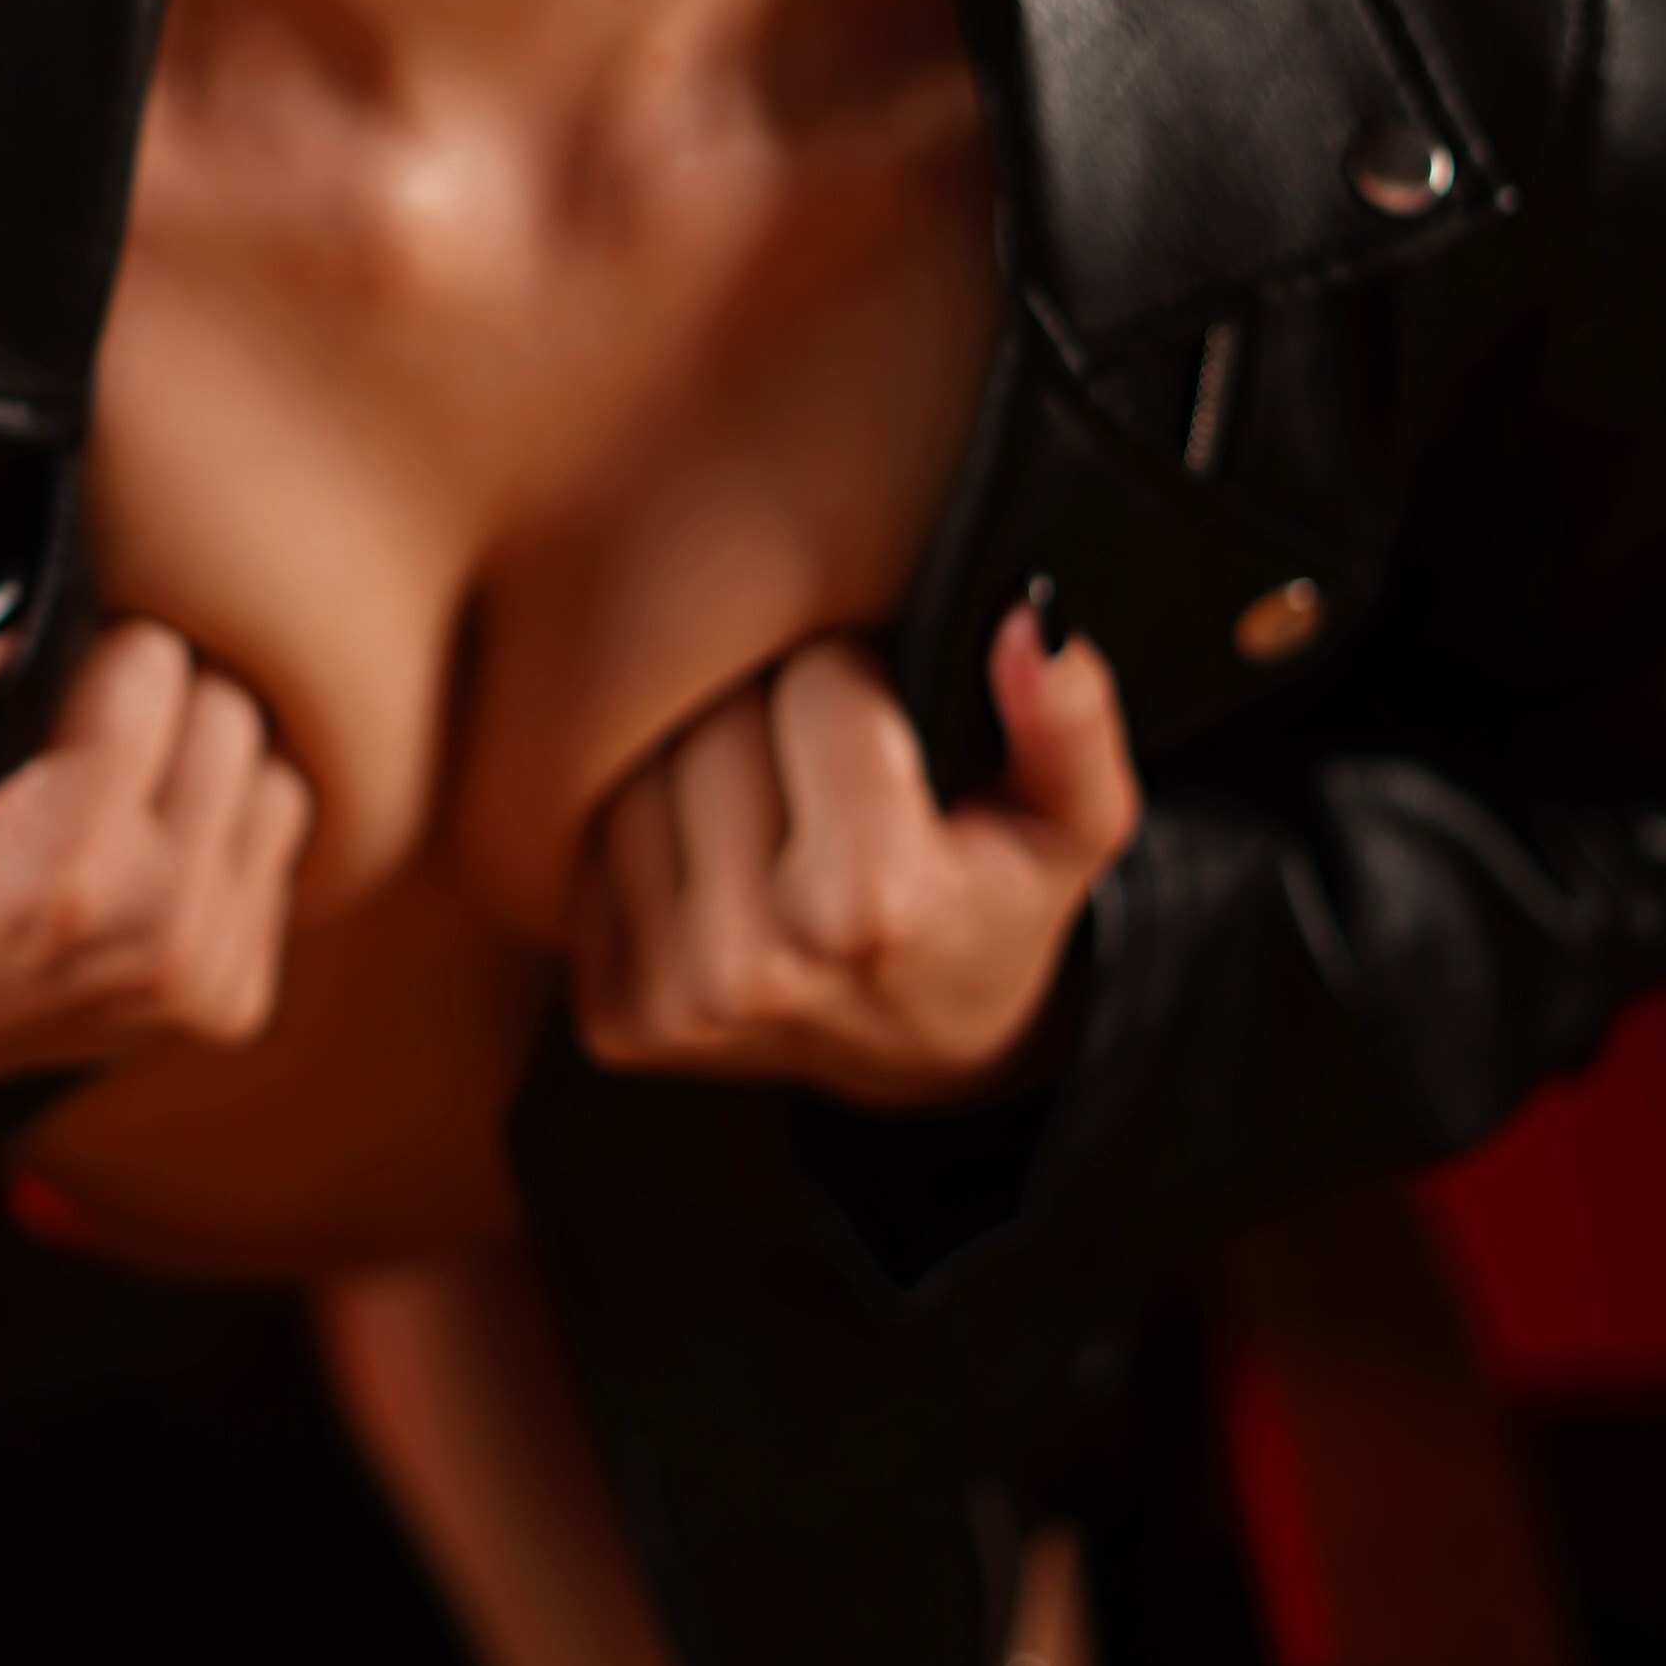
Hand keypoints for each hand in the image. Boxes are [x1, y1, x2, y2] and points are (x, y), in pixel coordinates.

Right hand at [0, 592, 314, 1112]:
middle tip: (66, 753)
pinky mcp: (234, 1002)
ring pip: (270, 775)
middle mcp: (155, 938)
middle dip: (154, 707)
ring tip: (100, 806)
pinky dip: (214, 831)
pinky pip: (274, 843)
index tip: (38, 702)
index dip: (90, 657)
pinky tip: (131, 860)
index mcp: (54, 881)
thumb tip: (21, 605)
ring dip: (196, 769)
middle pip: (229, 713)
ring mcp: (204, 982)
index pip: (153, 671)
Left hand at [566, 599, 1139, 1104]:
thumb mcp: (1073, 816)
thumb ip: (1068, 717)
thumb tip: (1032, 621)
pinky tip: (718, 861)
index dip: (857, 679)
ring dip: (696, 766)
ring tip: (774, 808)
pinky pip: (592, 849)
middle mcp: (757, 965)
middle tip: (824, 761)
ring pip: (636, 773)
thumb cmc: (1000, 899)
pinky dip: (650, 836)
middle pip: (715, 720)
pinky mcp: (617, 1019)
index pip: (816, 682)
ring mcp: (676, 1000)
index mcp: (874, 902)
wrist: (930, 1044)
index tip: (886, 719)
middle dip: (770, 713)